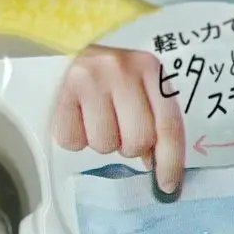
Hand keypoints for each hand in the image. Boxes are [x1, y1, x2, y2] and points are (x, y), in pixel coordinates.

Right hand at [53, 46, 186, 195]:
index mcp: (149, 69)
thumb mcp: (138, 87)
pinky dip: (75, 138)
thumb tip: (156, 166)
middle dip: (128, 146)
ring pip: (104, 145)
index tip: (167, 185)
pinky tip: (77, 117)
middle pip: (137, 141)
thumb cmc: (108, 77)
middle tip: (118, 129)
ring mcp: (90, 78)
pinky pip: (74, 141)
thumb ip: (153, 120)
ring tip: (96, 118)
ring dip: (101, 141)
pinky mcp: (63, 91)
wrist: (66, 47)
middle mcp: (121, 69)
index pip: (168, 125)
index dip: (170, 162)